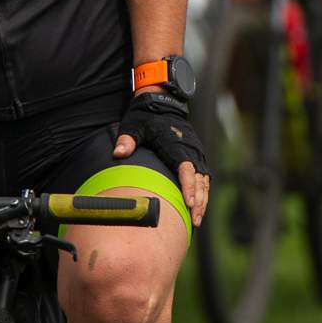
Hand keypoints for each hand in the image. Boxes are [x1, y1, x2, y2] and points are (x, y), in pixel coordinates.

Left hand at [113, 91, 208, 226]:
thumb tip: (118, 154)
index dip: (188, 186)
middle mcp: (190, 149)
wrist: (161, 102)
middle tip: (195, 220)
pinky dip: (202, 193)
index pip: (185, 168)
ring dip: (202, 199)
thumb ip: (127, 140)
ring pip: (204, 180)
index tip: (188, 203)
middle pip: (199, 178)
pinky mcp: (196, 156)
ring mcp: (195, 153)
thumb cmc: (145, 117)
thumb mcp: (133, 125)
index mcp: (176, 144)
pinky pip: (203, 178)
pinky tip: (198, 208)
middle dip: (198, 200)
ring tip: (197, 219)